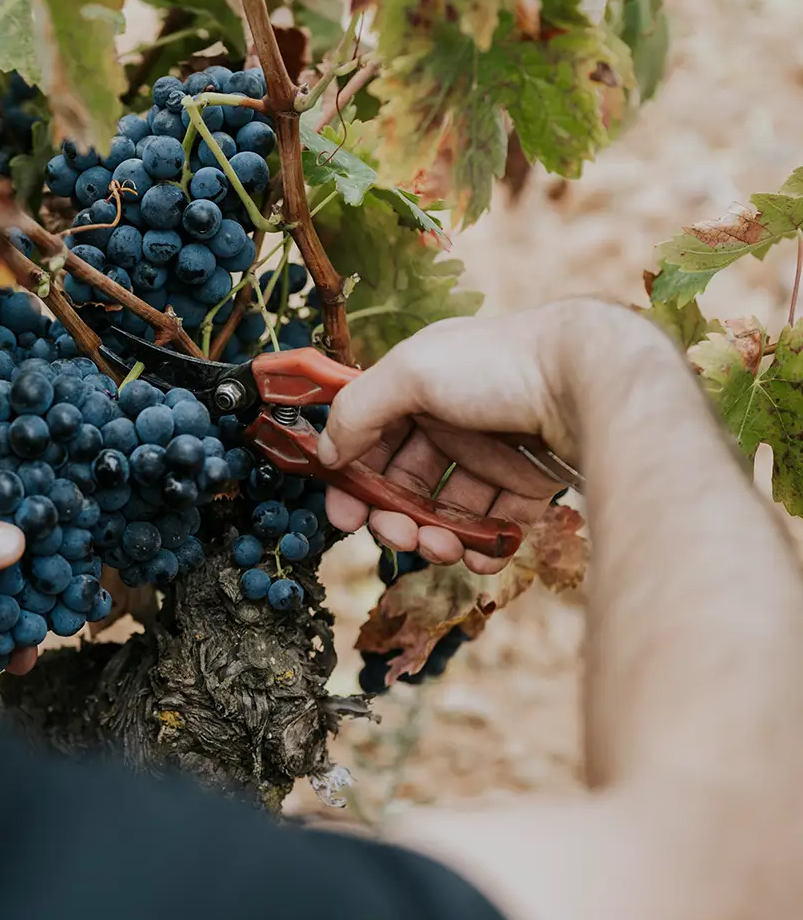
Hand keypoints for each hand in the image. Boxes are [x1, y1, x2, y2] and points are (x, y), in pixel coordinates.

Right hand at [317, 307, 587, 572]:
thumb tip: (324, 452)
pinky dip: (484, 545)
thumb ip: (358, 410)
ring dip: (435, 536)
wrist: (594, 379)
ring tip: (441, 549)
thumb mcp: (411, 373)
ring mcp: (493, 451)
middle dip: (394, 516)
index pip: (369, 438)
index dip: (352, 478)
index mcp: (419, 385)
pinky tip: (478, 556)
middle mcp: (453, 418)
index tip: (344, 516)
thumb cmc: (501, 363)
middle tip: (395, 538)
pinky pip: (498, 522)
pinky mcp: (531, 480)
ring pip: (448, 507)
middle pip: (406, 480)